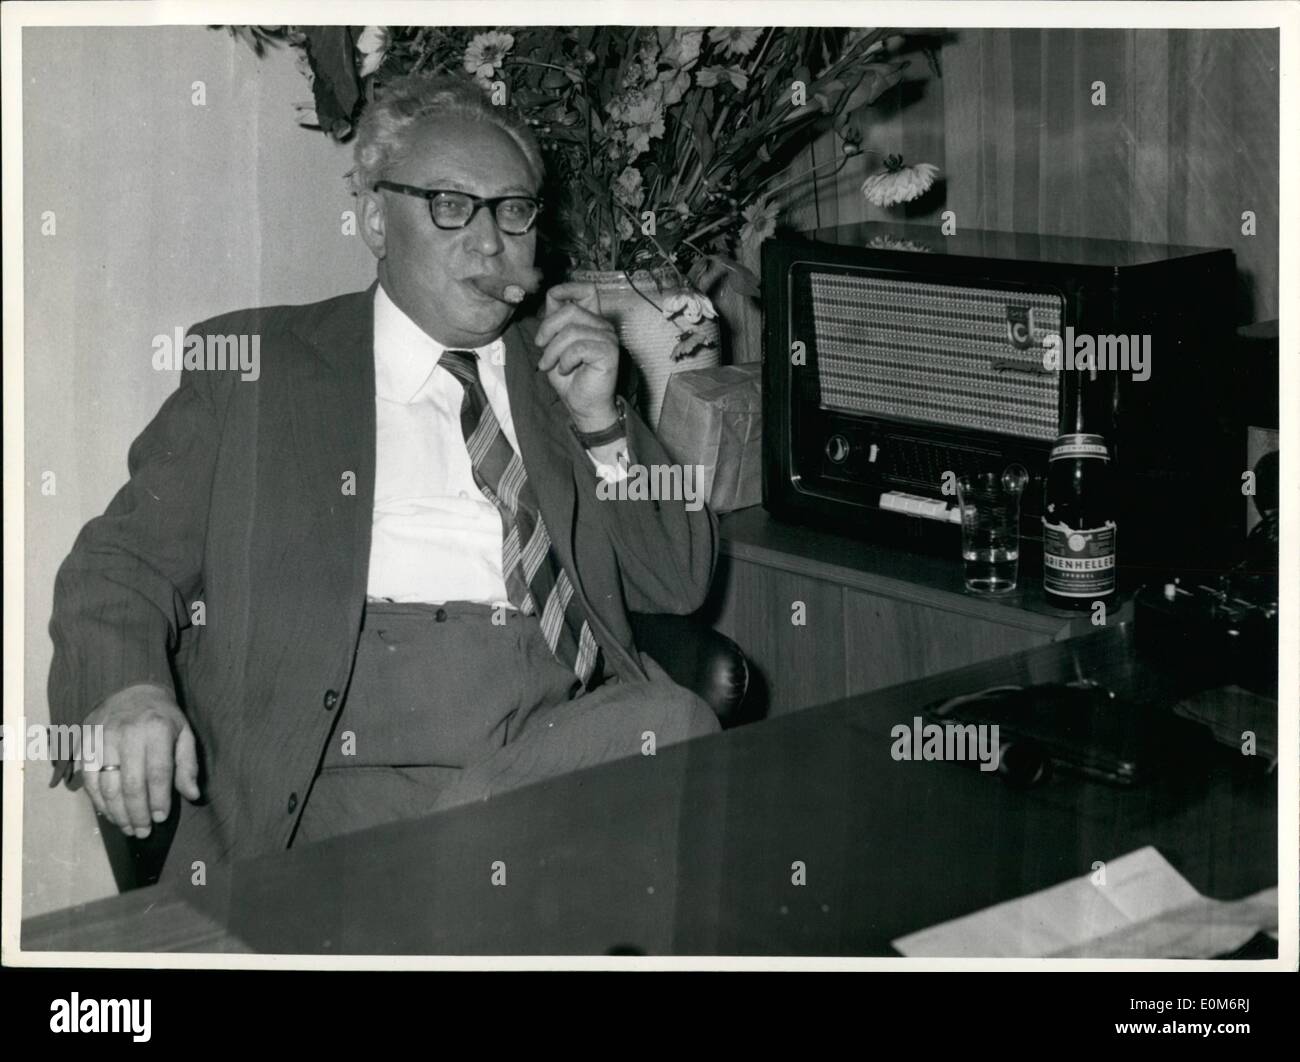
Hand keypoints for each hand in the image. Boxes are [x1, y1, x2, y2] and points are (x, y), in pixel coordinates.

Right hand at [81, 683, 200, 837]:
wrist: (131, 690)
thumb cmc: (163, 717)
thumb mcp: (184, 734)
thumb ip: (188, 765)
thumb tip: (193, 795)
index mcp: (156, 729)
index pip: (158, 773)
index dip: (159, 800)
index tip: (161, 818)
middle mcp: (127, 733)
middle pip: (131, 784)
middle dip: (137, 813)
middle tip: (143, 831)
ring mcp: (102, 739)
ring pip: (106, 786)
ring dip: (117, 813)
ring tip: (128, 828)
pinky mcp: (84, 745)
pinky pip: (88, 780)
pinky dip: (98, 801)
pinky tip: (109, 814)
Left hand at [533, 281, 620, 431]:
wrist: (583, 406)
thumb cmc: (570, 378)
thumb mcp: (554, 344)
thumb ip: (555, 321)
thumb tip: (552, 297)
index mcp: (592, 321)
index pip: (586, 290)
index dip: (567, 289)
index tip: (551, 304)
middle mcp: (603, 326)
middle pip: (570, 309)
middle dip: (548, 329)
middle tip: (541, 349)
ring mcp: (608, 338)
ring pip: (571, 330)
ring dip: (552, 351)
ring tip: (550, 365)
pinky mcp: (609, 352)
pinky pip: (578, 347)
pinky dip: (565, 360)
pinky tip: (565, 370)